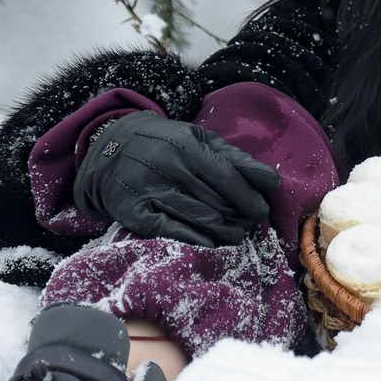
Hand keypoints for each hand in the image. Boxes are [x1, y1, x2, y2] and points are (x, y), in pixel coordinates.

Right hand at [73, 112, 280, 246]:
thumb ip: (233, 157)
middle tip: (249, 224)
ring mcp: (150, 191)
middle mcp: (168, 167)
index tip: (263, 209)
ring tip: (236, 235)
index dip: (249, 195)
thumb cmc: (164, 144)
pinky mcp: (136, 213)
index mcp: (186, 145)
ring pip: (198, 219)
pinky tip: (211, 242)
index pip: (227, 175)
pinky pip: (172, 231)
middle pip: (216, 201)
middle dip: (238, 216)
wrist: (110, 150)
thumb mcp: (197, 139)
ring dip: (223, 231)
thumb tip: (271, 179)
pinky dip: (196, 239)